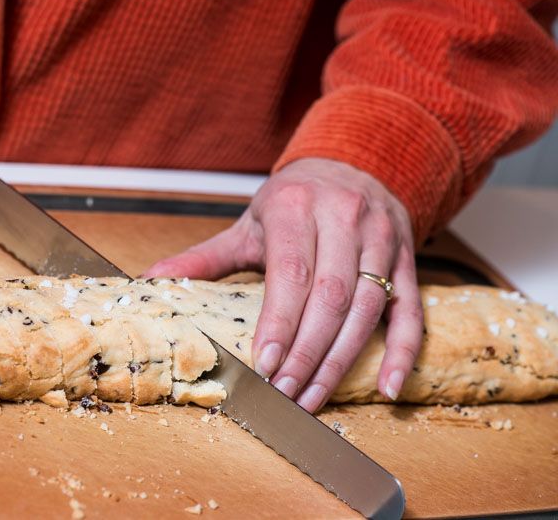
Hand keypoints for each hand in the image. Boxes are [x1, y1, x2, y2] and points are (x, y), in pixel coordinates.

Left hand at [144, 158, 423, 411]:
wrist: (353, 164)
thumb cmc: (294, 202)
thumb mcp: (249, 223)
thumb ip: (204, 257)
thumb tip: (150, 281)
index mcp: (296, 207)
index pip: (291, 273)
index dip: (280, 322)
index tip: (265, 364)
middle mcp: (344, 219)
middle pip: (331, 296)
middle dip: (307, 352)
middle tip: (285, 393)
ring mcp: (381, 239)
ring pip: (367, 307)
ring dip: (342, 360)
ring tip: (314, 398)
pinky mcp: (407, 258)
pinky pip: (411, 310)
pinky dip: (403, 352)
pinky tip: (390, 386)